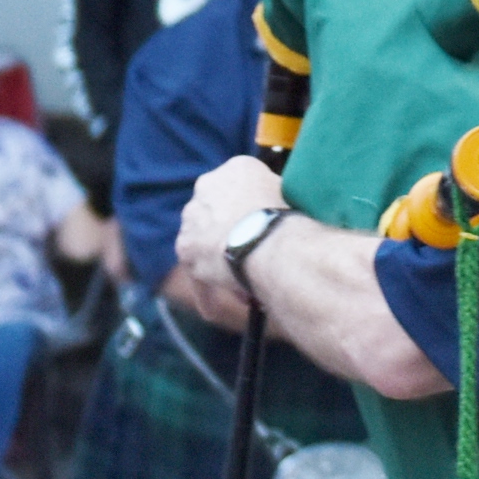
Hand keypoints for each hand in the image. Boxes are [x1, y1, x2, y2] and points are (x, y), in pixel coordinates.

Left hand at [172, 156, 289, 329]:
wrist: (271, 243)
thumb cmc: (292, 221)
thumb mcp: (291, 196)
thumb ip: (277, 198)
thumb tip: (286, 211)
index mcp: (237, 168)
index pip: (240, 189)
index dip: (252, 211)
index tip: (261, 228)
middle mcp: (208, 186)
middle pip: (218, 212)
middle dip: (231, 233)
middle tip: (251, 255)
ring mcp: (192, 216)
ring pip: (206, 241)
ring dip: (220, 260)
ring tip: (241, 286)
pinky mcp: (186, 247)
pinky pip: (196, 271)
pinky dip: (207, 290)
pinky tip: (214, 310)